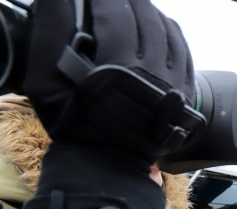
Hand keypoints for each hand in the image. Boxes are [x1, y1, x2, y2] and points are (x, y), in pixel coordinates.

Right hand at [23, 0, 201, 162]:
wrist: (109, 162)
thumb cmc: (74, 123)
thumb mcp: (46, 82)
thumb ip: (50, 34)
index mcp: (119, 67)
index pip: (117, 14)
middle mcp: (153, 72)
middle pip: (147, 18)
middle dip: (129, 1)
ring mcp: (175, 83)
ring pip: (169, 31)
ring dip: (150, 11)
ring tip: (134, 5)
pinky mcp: (187, 92)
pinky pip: (184, 50)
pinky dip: (170, 31)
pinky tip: (158, 24)